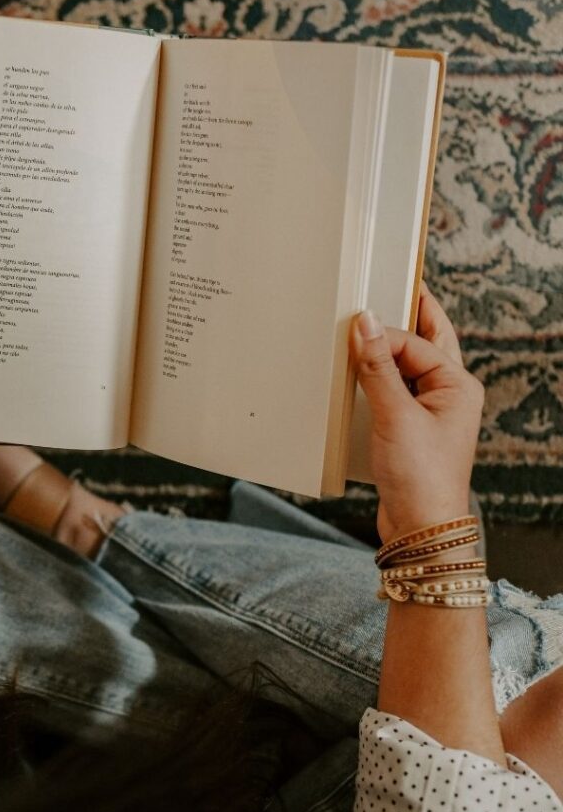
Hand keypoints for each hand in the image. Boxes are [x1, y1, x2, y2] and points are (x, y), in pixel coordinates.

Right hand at [351, 284, 482, 542]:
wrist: (420, 525)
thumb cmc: (420, 475)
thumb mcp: (395, 415)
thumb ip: (377, 367)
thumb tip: (366, 323)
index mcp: (457, 385)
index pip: (414, 343)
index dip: (383, 332)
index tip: (354, 322)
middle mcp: (449, 395)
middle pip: (429, 343)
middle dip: (412, 318)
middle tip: (398, 286)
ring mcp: (431, 414)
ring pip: (411, 367)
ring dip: (392, 350)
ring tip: (374, 329)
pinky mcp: (411, 431)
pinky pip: (396, 392)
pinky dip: (380, 379)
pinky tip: (363, 378)